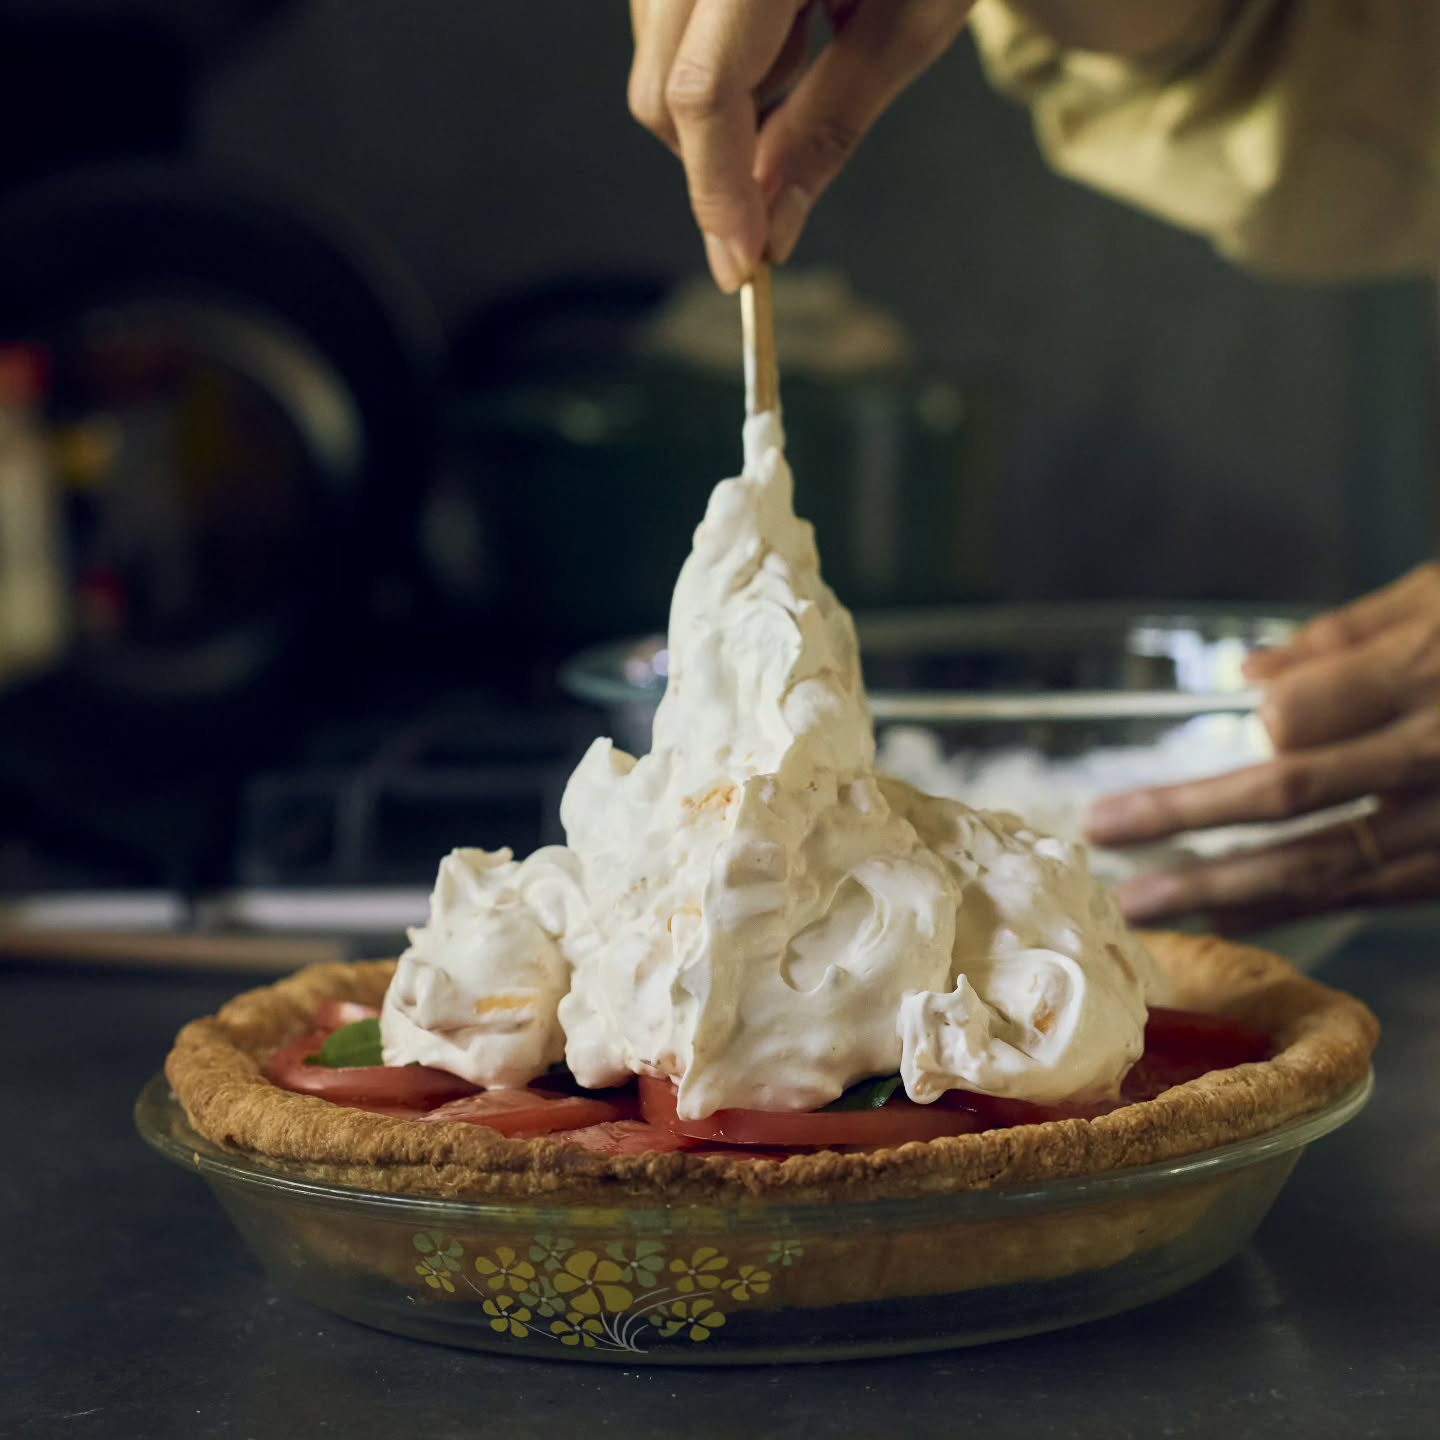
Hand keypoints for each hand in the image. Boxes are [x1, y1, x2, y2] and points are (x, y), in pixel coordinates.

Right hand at [628, 0, 974, 290]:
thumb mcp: (908, 25)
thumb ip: (828, 129)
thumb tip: (772, 234)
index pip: (706, 89)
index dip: (718, 189)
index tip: (741, 266)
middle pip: (662, 87)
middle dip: (722, 152)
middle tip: (796, 140)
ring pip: (654, 64)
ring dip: (727, 96)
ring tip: (811, 36)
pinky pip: (662, 28)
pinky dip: (720, 57)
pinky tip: (784, 17)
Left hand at [1084, 563, 1439, 928]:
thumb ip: (1353, 636)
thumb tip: (1251, 675)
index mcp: (1428, 679)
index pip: (1308, 717)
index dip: (1261, 722)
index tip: (1234, 720)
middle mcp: (1435, 759)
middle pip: (1291, 795)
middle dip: (1187, 817)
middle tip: (1101, 831)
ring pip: (1325, 864)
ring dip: (1223, 888)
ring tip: (1143, 902)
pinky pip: (1370, 893)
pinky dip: (1295, 907)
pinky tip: (1232, 914)